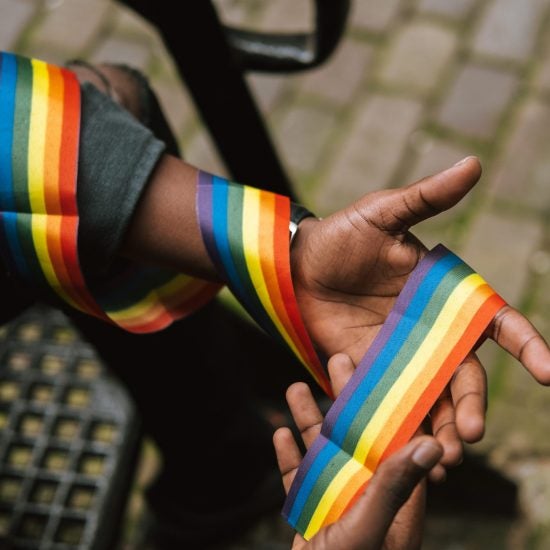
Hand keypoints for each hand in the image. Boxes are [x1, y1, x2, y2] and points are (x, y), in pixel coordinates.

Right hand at [275, 354, 442, 549]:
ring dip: (308, 418)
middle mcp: (367, 489)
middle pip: (355, 431)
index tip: (376, 365)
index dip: (385, 397)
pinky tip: (279, 433)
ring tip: (293, 387)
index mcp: (393, 491)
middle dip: (344, 395)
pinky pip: (299, 477)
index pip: (392, 432)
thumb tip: (431, 443)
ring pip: (322, 449)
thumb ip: (396, 484)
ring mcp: (337, 499)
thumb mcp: (371, 525)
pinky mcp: (311, 512)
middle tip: (334, 358)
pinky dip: (289, 455)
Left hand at [291, 157, 549, 472]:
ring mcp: (399, 356)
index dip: (527, 346)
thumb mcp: (384, 213)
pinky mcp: (368, 371)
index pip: (496, 323)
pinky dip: (398, 428)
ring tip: (442, 458)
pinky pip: (388, 403)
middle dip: (471, 404)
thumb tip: (474, 163)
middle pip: (464, 375)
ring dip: (439, 429)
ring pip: (431, 399)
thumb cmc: (342, 235)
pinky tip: (400, 452)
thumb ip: (426, 198)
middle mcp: (430, 332)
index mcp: (445, 297)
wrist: (296, 264)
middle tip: (468, 434)